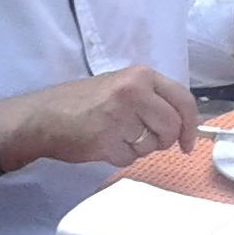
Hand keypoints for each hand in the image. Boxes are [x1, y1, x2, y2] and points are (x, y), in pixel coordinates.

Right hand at [0, 64, 197, 168]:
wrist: (42, 116)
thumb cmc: (82, 102)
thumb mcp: (120, 85)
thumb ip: (151, 98)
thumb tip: (184, 121)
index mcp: (141, 76)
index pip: (183, 100)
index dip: (190, 125)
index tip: (188, 142)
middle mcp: (134, 92)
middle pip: (171, 126)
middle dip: (164, 140)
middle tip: (146, 140)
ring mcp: (120, 116)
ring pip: (151, 145)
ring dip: (138, 149)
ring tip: (117, 136)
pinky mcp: (106, 140)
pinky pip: (129, 158)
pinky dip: (120, 157)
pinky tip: (104, 145)